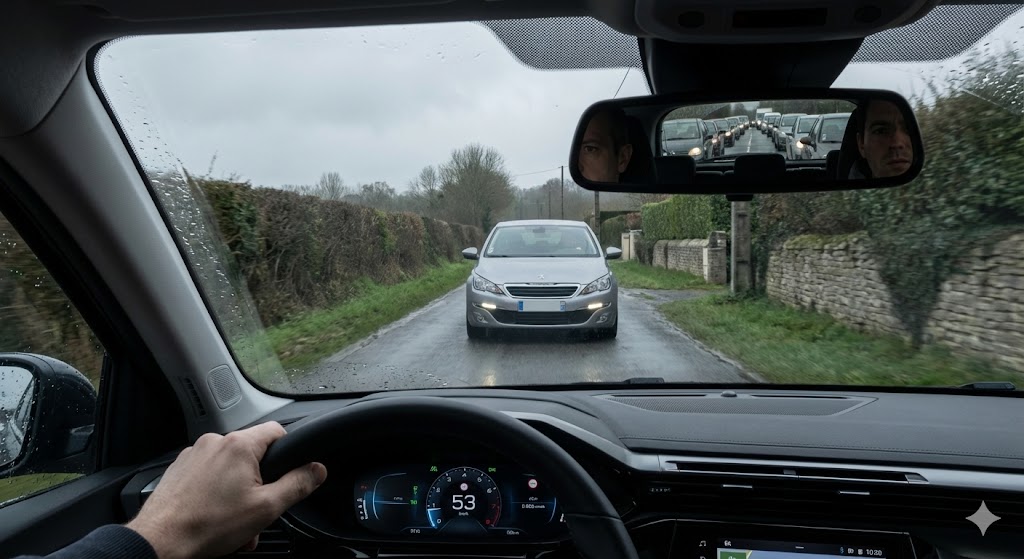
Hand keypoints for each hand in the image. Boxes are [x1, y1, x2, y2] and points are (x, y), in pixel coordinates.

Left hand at [126, 421, 326, 558]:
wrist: (160, 541)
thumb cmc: (208, 525)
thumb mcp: (266, 508)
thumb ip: (298, 484)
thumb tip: (317, 469)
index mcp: (238, 445)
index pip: (277, 430)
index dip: (289, 451)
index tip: (290, 471)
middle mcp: (215, 442)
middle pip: (252, 454)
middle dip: (260, 483)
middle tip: (258, 510)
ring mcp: (193, 455)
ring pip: (229, 468)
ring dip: (238, 492)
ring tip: (235, 521)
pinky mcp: (179, 469)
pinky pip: (208, 475)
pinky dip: (216, 492)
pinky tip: (215, 516)